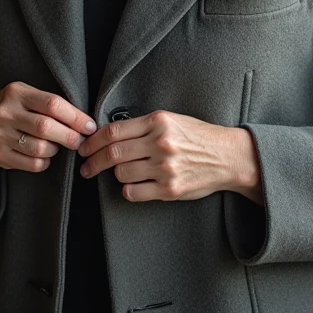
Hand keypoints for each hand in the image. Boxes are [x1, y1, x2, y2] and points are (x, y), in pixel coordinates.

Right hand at [0, 82, 96, 178]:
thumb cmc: (12, 106)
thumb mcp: (25, 94)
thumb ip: (48, 103)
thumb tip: (83, 120)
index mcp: (17, 93)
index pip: (52, 104)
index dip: (75, 117)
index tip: (90, 126)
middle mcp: (6, 113)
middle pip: (46, 128)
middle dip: (70, 137)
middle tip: (82, 141)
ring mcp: (1, 135)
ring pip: (40, 148)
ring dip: (56, 150)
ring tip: (58, 146)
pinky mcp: (0, 155)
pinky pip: (32, 164)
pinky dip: (45, 162)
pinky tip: (45, 156)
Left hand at [78, 110, 261, 203]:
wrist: (228, 156)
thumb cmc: (197, 137)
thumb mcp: (171, 120)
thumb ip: (143, 126)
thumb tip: (108, 135)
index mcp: (158, 122)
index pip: (114, 131)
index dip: (93, 141)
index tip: (84, 148)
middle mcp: (161, 143)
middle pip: (112, 153)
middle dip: (92, 162)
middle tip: (85, 167)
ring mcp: (165, 168)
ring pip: (121, 173)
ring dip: (116, 175)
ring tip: (121, 173)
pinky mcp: (170, 189)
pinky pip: (133, 192)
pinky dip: (128, 190)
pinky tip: (134, 185)